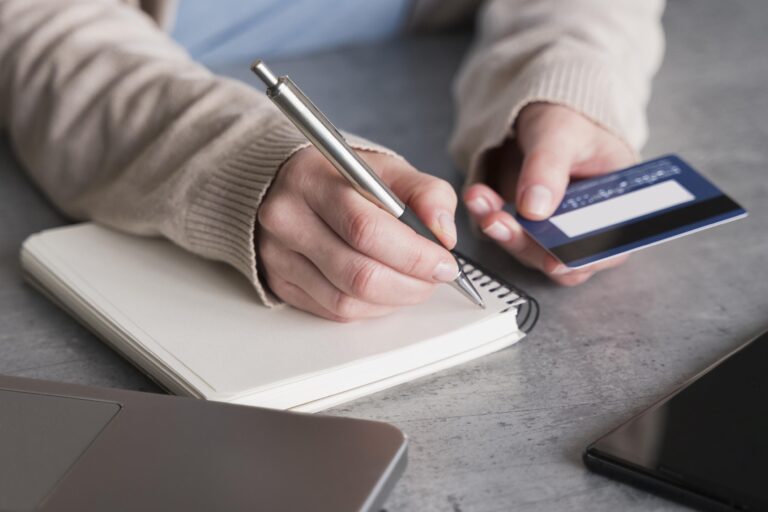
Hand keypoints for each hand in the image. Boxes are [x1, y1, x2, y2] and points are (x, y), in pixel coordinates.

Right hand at [258, 147, 458, 320]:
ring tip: (413, 284)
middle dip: (410, 284)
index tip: (444, 263)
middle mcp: (288, 219)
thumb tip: (444, 236)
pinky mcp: (281, 282)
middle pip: (358, 274)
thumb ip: (426, 194)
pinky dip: (371, 308)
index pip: (366, 230)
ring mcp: (278, 256)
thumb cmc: (343, 178)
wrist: (289, 184)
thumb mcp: (389, 170)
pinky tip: (385, 291)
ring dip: (393, 301)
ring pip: (347, 301)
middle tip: (434, 279)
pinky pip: (334, 311)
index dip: (414, 255)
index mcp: (314, 181)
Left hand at [463, 103, 636, 284]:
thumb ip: (549, 168)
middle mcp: (590, 227)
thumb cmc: (567, 120)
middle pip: (562, 259)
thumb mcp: (560, 133)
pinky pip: (506, 233)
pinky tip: (477, 197)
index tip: (554, 263)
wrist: (540, 112)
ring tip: (479, 201)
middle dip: (526, 243)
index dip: (584, 261)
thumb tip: (534, 210)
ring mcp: (556, 232)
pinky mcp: (527, 229)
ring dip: (501, 230)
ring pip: (529, 251)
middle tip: (496, 221)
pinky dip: (487, 217)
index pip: (609, 248)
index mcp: (619, 206)